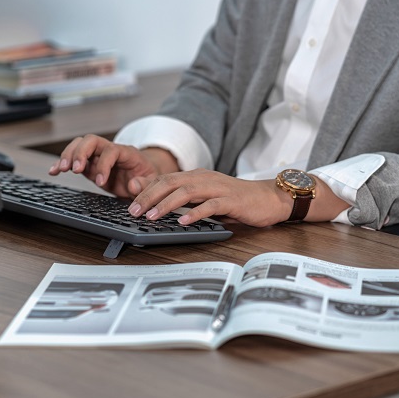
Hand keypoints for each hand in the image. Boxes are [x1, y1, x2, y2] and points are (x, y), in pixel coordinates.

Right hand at [48, 134, 177, 197]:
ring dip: (68, 155)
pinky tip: (53, 171)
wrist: (144, 176)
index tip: (100, 182)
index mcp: (127, 153)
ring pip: (79, 145)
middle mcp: (109, 150)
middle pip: (91, 140)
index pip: (111, 151)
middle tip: (75, 169)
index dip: (104, 164)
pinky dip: (62, 163)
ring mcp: (98, 157)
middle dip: (80, 153)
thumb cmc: (148, 177)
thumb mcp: (153, 183)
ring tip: (60, 169)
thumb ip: (145, 184)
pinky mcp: (90, 165)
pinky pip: (73, 159)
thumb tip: (132, 183)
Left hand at [127, 169, 293, 226]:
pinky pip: (210, 205)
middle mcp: (204, 178)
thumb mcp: (205, 198)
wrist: (268, 199)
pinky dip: (194, 213)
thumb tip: (158, 204)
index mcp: (196, 176)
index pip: (165, 179)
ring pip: (186, 192)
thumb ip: (184, 198)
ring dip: (166, 204)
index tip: (130, 203)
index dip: (146, 190)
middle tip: (133, 211)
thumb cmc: (235, 200)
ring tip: (151, 216)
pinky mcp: (231, 200)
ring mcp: (218, 188)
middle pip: (170, 182)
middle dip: (149, 196)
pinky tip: (182, 222)